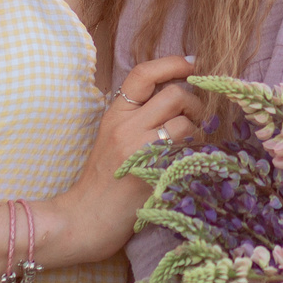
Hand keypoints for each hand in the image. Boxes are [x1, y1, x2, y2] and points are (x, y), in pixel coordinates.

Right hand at [39, 55, 200, 266]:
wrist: (85, 219)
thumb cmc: (103, 182)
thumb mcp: (112, 138)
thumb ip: (137, 116)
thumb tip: (177, 94)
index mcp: (113, 114)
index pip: (142, 74)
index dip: (172, 63)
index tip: (192, 63)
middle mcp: (125, 127)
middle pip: (174, 94)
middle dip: (194, 103)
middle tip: (195, 118)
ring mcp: (139, 151)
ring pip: (185, 122)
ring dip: (197, 130)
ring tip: (191, 143)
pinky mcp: (153, 173)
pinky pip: (187, 152)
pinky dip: (195, 152)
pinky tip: (188, 161)